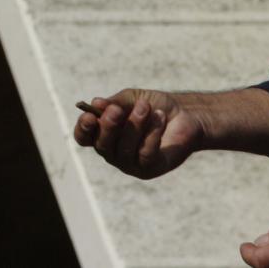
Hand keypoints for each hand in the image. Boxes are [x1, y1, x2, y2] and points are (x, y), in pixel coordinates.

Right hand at [73, 89, 202, 179]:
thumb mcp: (132, 99)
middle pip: (102, 145)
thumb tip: (96, 103)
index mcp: (103, 133)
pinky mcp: (150, 169)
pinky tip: (160, 118)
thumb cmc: (153, 106)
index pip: (84, 137)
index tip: (90, 115)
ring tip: (145, 107)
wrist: (185, 114)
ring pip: (125, 150)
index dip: (83, 129)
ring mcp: (130, 164)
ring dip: (134, 125)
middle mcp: (113, 152)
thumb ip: (115, 103)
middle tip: (117, 110)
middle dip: (108, 126)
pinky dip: (152, 134)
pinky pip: (145, 154)